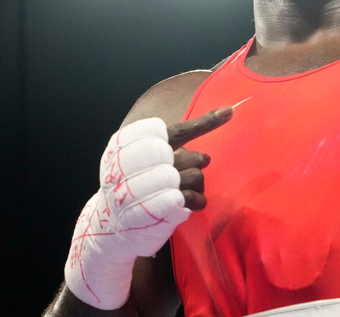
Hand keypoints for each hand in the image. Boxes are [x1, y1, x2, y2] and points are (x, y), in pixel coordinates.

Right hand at [65, 107, 232, 308]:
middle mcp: (130, 164)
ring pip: (194, 175)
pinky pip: (191, 198)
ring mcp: (140, 189)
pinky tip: (190, 204)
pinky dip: (197, 200)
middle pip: (188, 155)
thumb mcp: (141, 157)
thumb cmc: (134, 186)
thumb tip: (212, 142)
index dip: (204, 122)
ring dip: (196, 185)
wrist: (110, 227)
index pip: (171, 130)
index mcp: (125, 144)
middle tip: (184, 172)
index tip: (229, 112)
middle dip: (195, 162)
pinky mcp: (153, 211)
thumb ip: (172, 142)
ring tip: (183, 191)